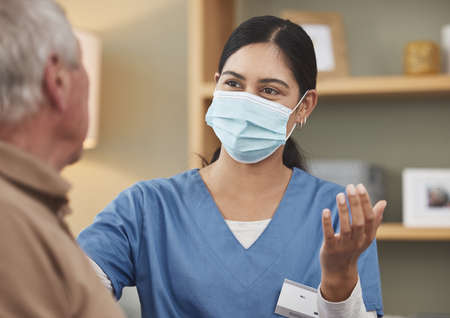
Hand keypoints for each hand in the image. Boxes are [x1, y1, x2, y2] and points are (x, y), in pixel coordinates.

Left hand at [319, 184, 386, 301]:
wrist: (339, 270)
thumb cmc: (353, 248)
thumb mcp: (366, 236)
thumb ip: (374, 220)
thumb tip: (383, 202)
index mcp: (367, 236)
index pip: (369, 217)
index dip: (365, 201)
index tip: (359, 186)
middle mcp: (357, 241)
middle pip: (359, 221)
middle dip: (355, 203)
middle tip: (350, 187)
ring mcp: (344, 246)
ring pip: (346, 227)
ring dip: (343, 210)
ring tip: (340, 195)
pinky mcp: (331, 248)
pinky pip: (329, 234)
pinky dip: (327, 222)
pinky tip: (325, 210)